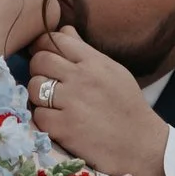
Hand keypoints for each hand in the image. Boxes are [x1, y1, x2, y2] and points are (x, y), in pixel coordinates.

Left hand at [25, 22, 174, 175]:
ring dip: (38, 94)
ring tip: (52, 102)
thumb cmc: (127, 106)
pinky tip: (57, 121)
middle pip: (39, 60)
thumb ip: (85, 51)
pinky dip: (44, 118)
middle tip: (47, 82)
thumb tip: (63, 30)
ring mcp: (71, 103)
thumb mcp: (113, 71)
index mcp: (95, 62)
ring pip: (33, 86)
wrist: (140, 146)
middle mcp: (81, 78)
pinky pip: (38, 114)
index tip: (46, 57)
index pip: (56, 39)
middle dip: (38, 69)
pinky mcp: (64, 127)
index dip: (44, 46)